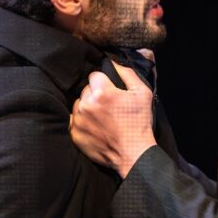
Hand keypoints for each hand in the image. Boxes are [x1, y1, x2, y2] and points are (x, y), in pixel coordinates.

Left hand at [70, 62, 156, 177]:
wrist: (133, 153)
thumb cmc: (139, 123)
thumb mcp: (143, 93)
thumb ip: (127, 73)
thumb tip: (113, 63)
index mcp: (102, 92)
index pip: (95, 75)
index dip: (105, 81)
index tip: (112, 91)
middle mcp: (87, 104)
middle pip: (86, 89)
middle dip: (96, 94)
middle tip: (110, 106)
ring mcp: (79, 120)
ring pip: (79, 104)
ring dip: (88, 107)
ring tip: (103, 117)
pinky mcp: (75, 134)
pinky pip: (74, 119)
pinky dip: (82, 121)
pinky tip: (95, 126)